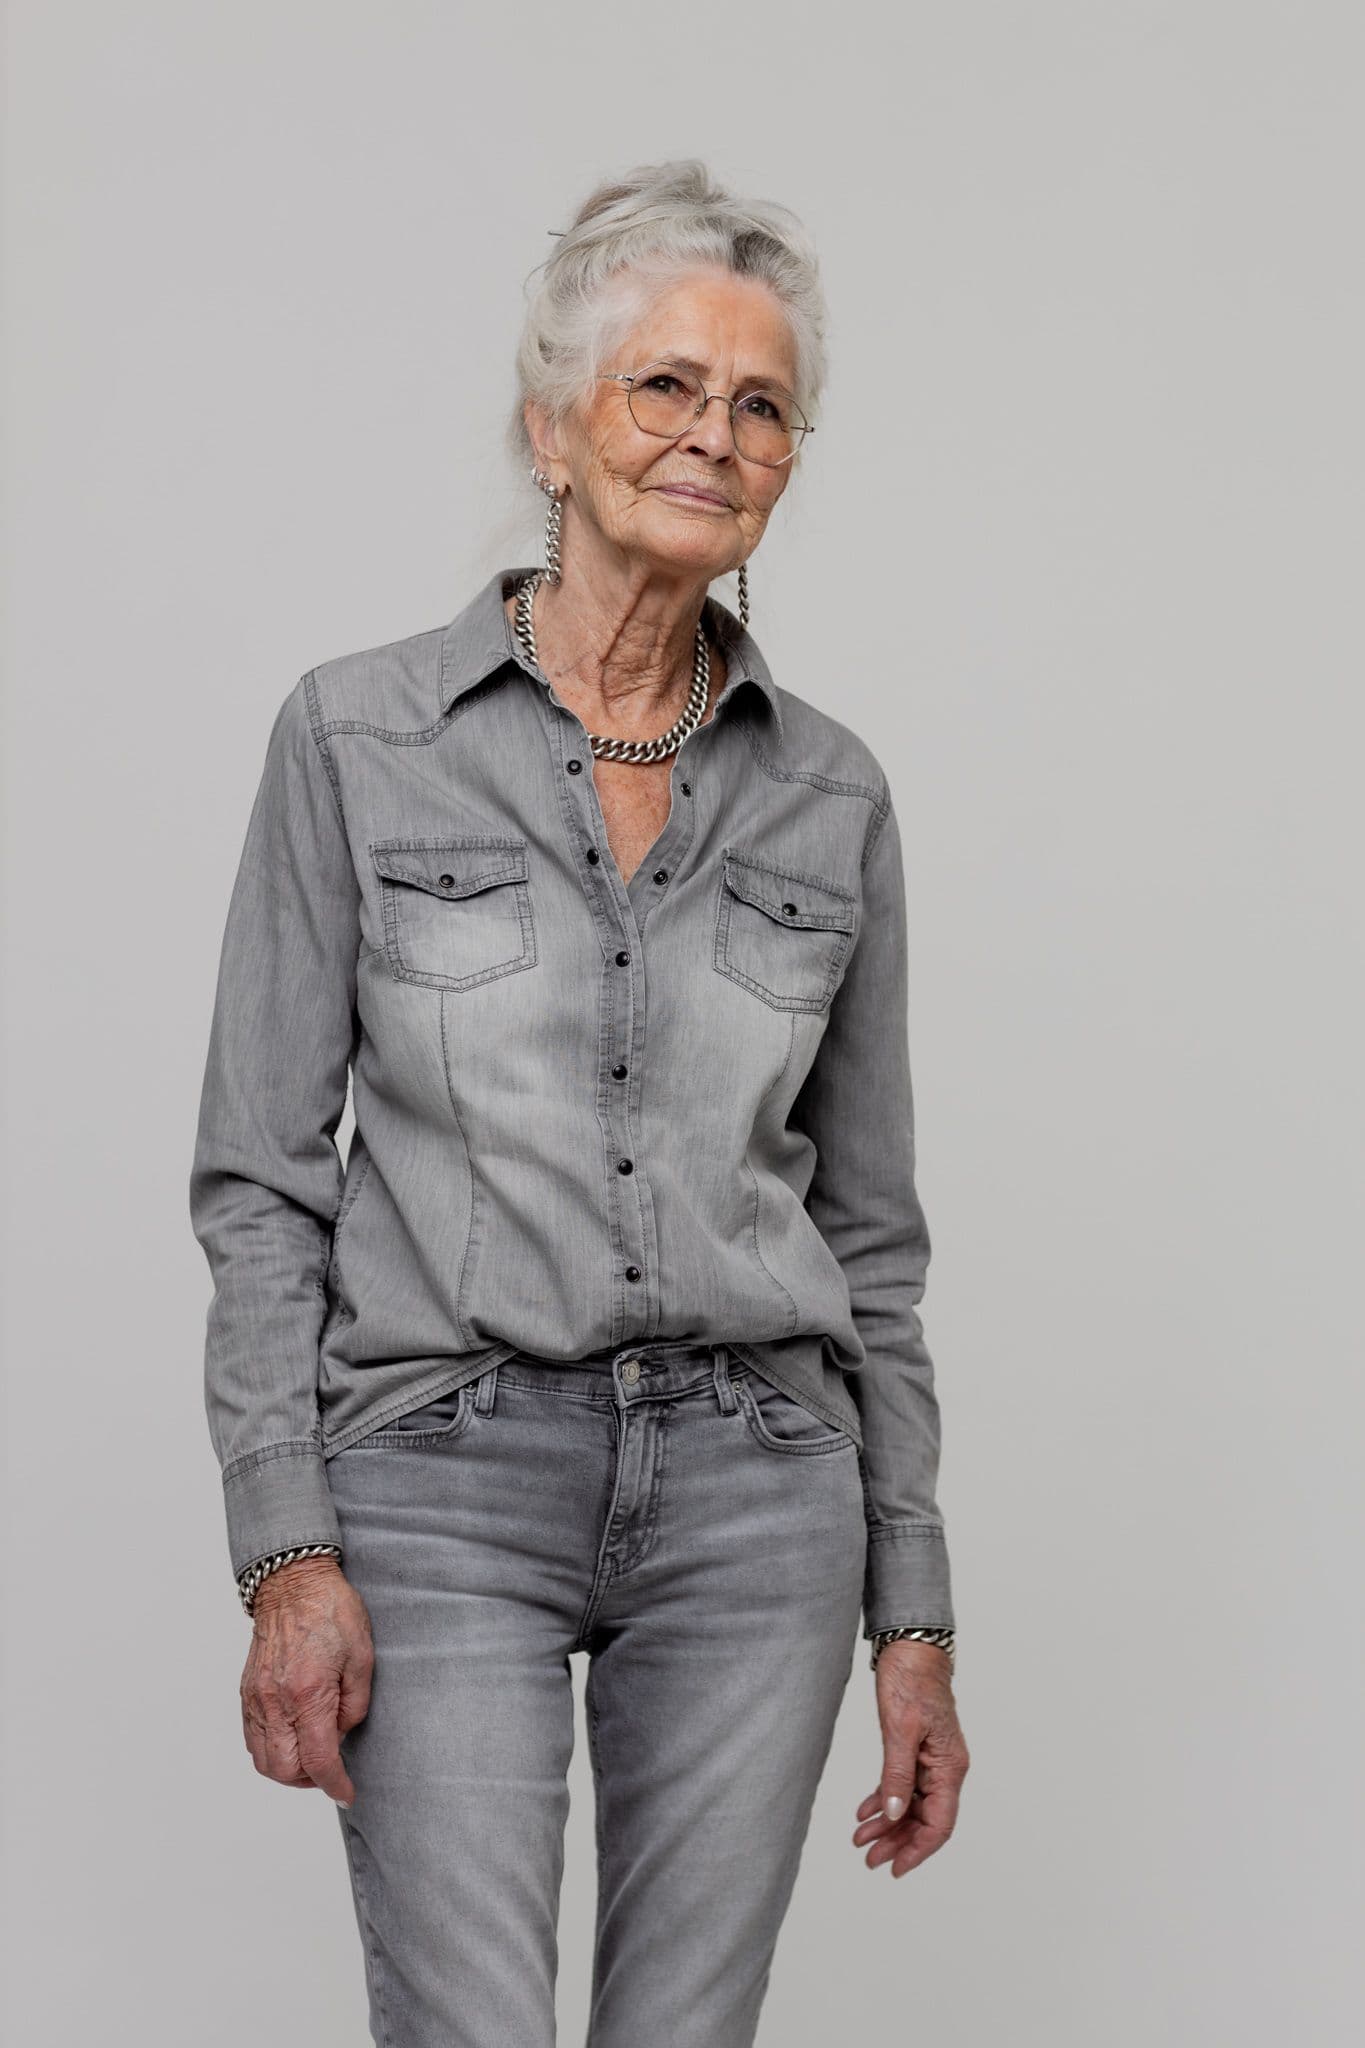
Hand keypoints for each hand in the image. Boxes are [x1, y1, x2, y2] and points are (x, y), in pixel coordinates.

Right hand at [239, 1556, 373, 1806]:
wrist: (293, 1583)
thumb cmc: (332, 1613)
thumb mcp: (362, 1657)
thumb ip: (355, 1706)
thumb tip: (341, 1736)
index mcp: (309, 1692)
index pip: (318, 1760)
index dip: (335, 1785)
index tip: (347, 1794)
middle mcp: (276, 1701)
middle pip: (285, 1770)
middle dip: (310, 1781)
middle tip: (331, 1771)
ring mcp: (256, 1698)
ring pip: (263, 1760)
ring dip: (288, 1771)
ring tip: (312, 1758)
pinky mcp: (247, 1692)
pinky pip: (252, 1739)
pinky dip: (270, 1752)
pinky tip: (292, 1740)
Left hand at [854, 1640, 969, 1876]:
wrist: (910, 1647)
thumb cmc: (910, 1681)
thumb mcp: (900, 1730)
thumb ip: (897, 1774)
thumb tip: (896, 1814)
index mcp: (950, 1767)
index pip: (939, 1824)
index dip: (918, 1850)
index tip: (895, 1868)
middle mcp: (945, 1768)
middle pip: (925, 1819)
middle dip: (897, 1842)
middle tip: (868, 1858)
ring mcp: (932, 1759)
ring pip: (912, 1805)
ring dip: (888, 1824)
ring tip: (860, 1839)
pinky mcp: (917, 1748)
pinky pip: (904, 1784)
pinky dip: (885, 1799)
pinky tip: (865, 1811)